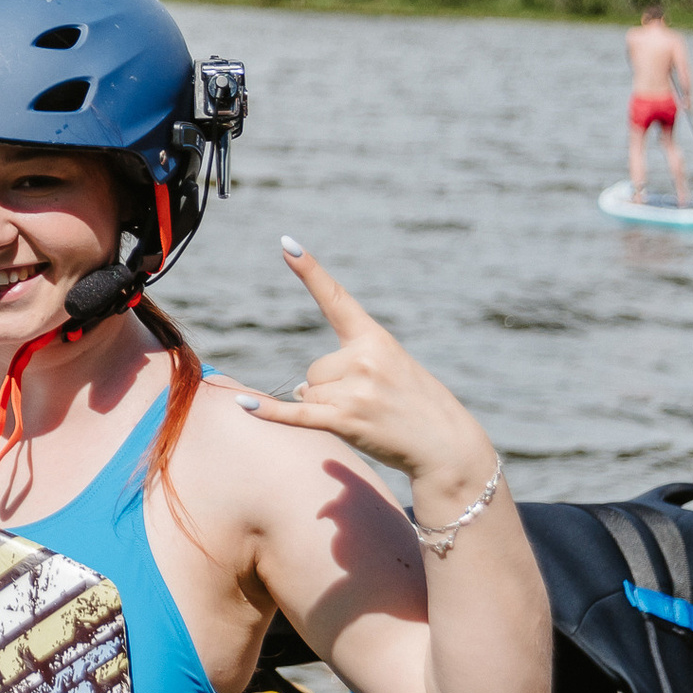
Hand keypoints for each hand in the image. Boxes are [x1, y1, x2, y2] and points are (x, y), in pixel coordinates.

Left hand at [239, 240, 495, 499]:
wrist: (449, 448)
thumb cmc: (418, 405)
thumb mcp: (392, 369)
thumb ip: (347, 368)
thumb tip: (299, 389)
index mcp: (375, 338)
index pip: (336, 299)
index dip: (310, 270)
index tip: (286, 244)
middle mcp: (364, 360)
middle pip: (313, 370)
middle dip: (332, 389)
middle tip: (373, 403)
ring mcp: (355, 391)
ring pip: (307, 393)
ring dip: (327, 410)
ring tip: (369, 418)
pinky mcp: (346, 421)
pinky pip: (297, 414)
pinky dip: (269, 412)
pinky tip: (243, 404)